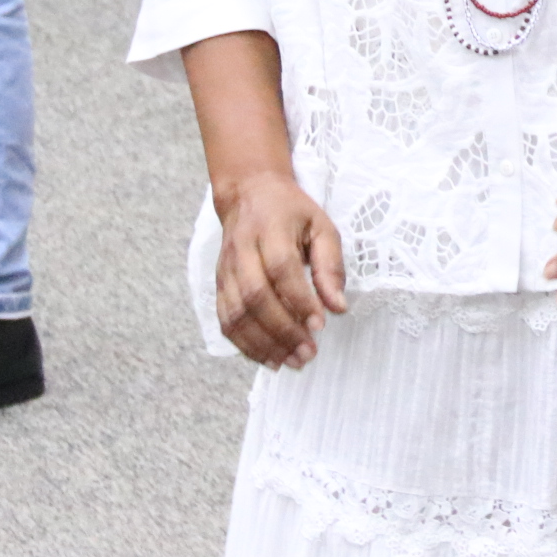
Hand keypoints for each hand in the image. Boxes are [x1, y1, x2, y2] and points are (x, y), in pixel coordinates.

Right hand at [213, 172, 347, 368]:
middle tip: (308, 353)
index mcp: (271, 229)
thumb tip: (338, 307)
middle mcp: (242, 250)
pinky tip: (267, 358)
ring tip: (291, 362)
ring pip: (236, 313)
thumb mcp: (321, 225)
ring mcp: (226, 269)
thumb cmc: (291, 212)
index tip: (320, 325)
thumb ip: (330, 265)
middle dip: (282, 330)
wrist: (248, 194)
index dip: (299, 301)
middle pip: (255, 296)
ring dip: (263, 344)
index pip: (281, 269)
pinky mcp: (218, 284)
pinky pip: (225, 319)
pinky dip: (244, 344)